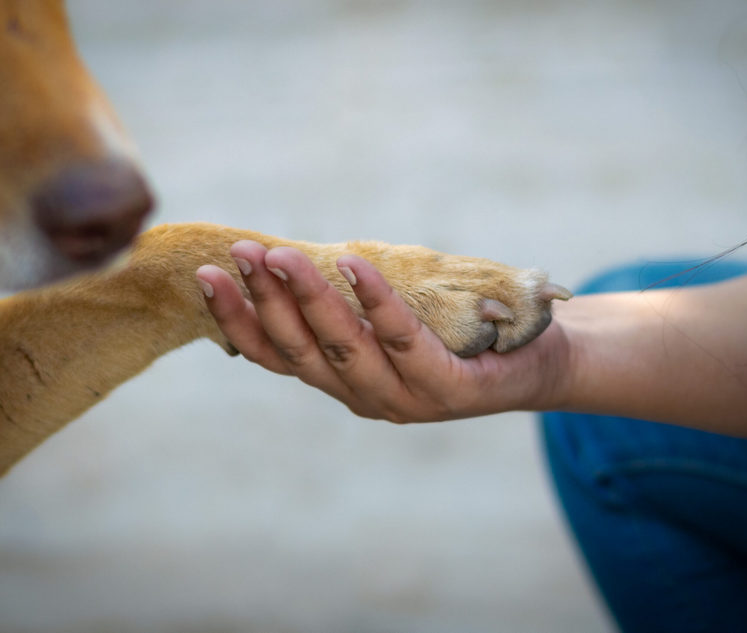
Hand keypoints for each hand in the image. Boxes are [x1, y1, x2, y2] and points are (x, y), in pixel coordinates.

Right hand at [195, 241, 567, 421]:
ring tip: (281, 255)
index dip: (237, 320)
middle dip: (263, 302)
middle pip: (300, 352)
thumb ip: (349, 302)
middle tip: (238, 253)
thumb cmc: (456, 330)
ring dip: (307, 299)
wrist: (539, 359)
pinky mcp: (448, 389)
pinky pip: (403, 339)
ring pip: (343, 347)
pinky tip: (353, 264)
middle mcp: (365, 397)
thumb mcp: (391, 317)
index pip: (277, 356)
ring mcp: (405, 398)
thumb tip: (296, 254)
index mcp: (344, 382)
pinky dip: (375, 301)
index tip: (207, 277)